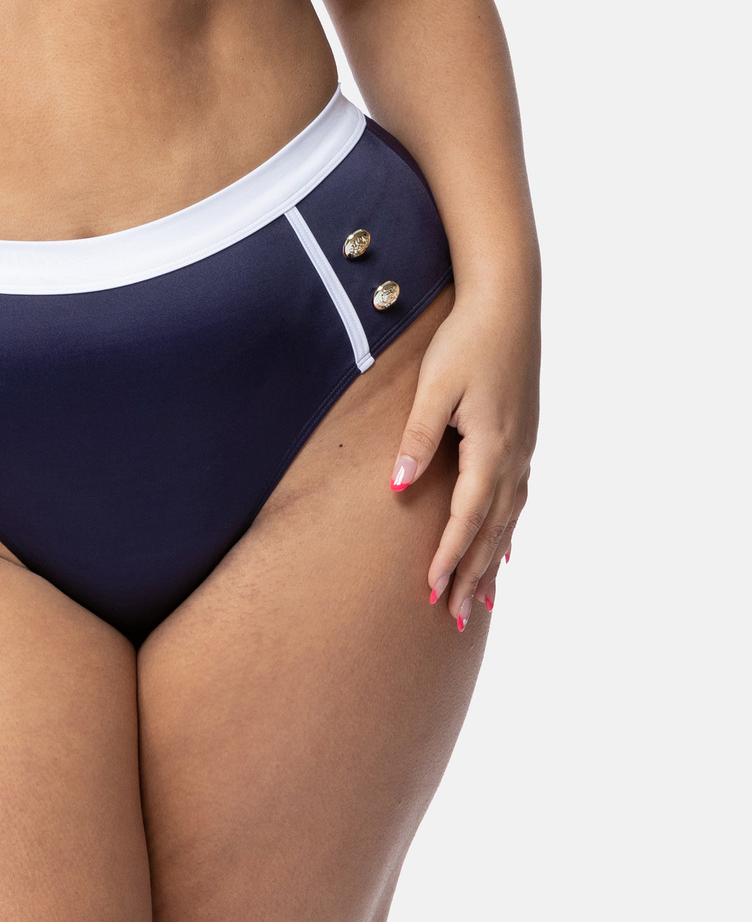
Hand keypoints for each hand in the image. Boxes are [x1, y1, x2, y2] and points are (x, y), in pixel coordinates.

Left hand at [389, 287, 538, 627]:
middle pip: (491, 531)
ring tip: (482, 601)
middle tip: (456, 619)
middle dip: (472, 575)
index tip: (432, 593)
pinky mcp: (523, 437)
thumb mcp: (434, 388)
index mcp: (492, 449)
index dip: (448, 558)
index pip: (465, 518)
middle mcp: (515, 457)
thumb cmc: (465, 341)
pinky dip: (507, 529)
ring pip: (507, 520)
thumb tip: (397, 486)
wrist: (508, 302)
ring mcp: (524, 449)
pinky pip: (517, 499)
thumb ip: (417, 439)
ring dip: (491, 561)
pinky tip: (504, 546)